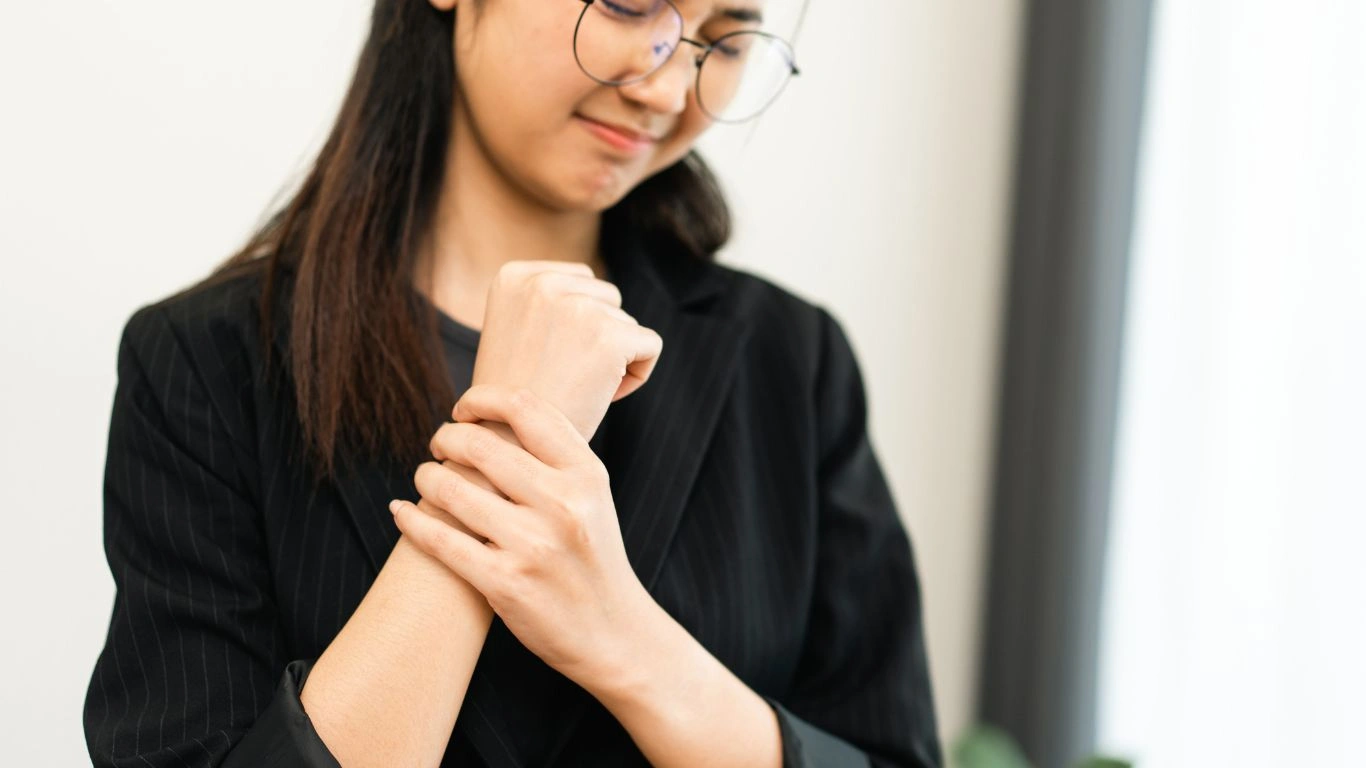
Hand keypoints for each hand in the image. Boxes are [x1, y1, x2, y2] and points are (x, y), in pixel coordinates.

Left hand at [392, 384, 653, 685]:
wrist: (614, 634)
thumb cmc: (592, 557)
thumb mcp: (592, 497)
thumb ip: (555, 456)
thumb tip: (496, 413)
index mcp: (586, 475)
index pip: (525, 407)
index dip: (481, 398)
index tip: (462, 409)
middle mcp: (564, 504)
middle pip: (479, 444)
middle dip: (445, 437)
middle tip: (437, 445)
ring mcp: (535, 545)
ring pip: (452, 489)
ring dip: (425, 477)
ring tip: (425, 478)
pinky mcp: (506, 584)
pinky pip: (440, 540)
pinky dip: (411, 520)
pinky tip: (401, 512)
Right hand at [471, 260, 662, 439]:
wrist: (509, 447)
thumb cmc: (514, 401)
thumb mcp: (511, 332)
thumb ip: (544, 303)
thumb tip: (591, 289)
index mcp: (514, 277)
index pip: (579, 282)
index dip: (575, 324)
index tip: (547, 357)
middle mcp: (543, 283)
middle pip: (606, 298)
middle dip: (596, 336)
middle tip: (563, 377)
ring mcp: (577, 308)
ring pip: (626, 323)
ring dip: (613, 357)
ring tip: (576, 388)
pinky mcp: (610, 337)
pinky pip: (650, 345)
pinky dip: (636, 375)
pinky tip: (602, 397)